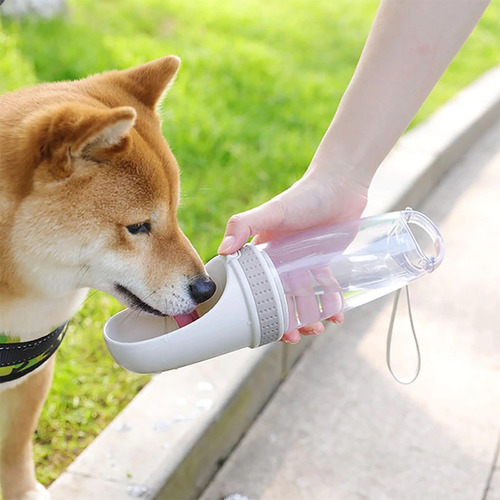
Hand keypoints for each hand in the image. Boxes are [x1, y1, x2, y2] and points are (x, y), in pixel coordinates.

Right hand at [218, 172, 367, 342]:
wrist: (340, 185)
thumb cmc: (304, 196)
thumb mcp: (273, 211)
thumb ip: (244, 225)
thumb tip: (222, 251)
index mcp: (264, 254)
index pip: (257, 287)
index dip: (260, 310)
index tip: (265, 328)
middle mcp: (282, 262)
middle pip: (281, 299)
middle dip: (287, 321)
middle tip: (295, 336)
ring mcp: (305, 264)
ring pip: (305, 298)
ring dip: (310, 317)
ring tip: (318, 328)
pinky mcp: (326, 263)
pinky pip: (327, 289)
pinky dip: (332, 305)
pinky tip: (337, 316)